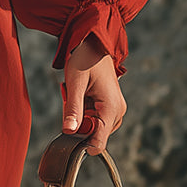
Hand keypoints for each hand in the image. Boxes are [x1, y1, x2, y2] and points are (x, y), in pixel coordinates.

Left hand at [61, 35, 126, 155]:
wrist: (94, 42)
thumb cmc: (85, 57)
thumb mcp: (75, 83)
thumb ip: (73, 109)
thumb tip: (68, 132)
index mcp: (111, 109)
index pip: (98, 144)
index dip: (80, 144)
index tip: (68, 128)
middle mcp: (117, 113)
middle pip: (92, 137)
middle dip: (77, 124)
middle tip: (71, 101)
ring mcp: (115, 110)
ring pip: (91, 128)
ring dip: (79, 117)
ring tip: (76, 95)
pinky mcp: (110, 108)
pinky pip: (92, 119)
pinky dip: (82, 112)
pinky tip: (80, 96)